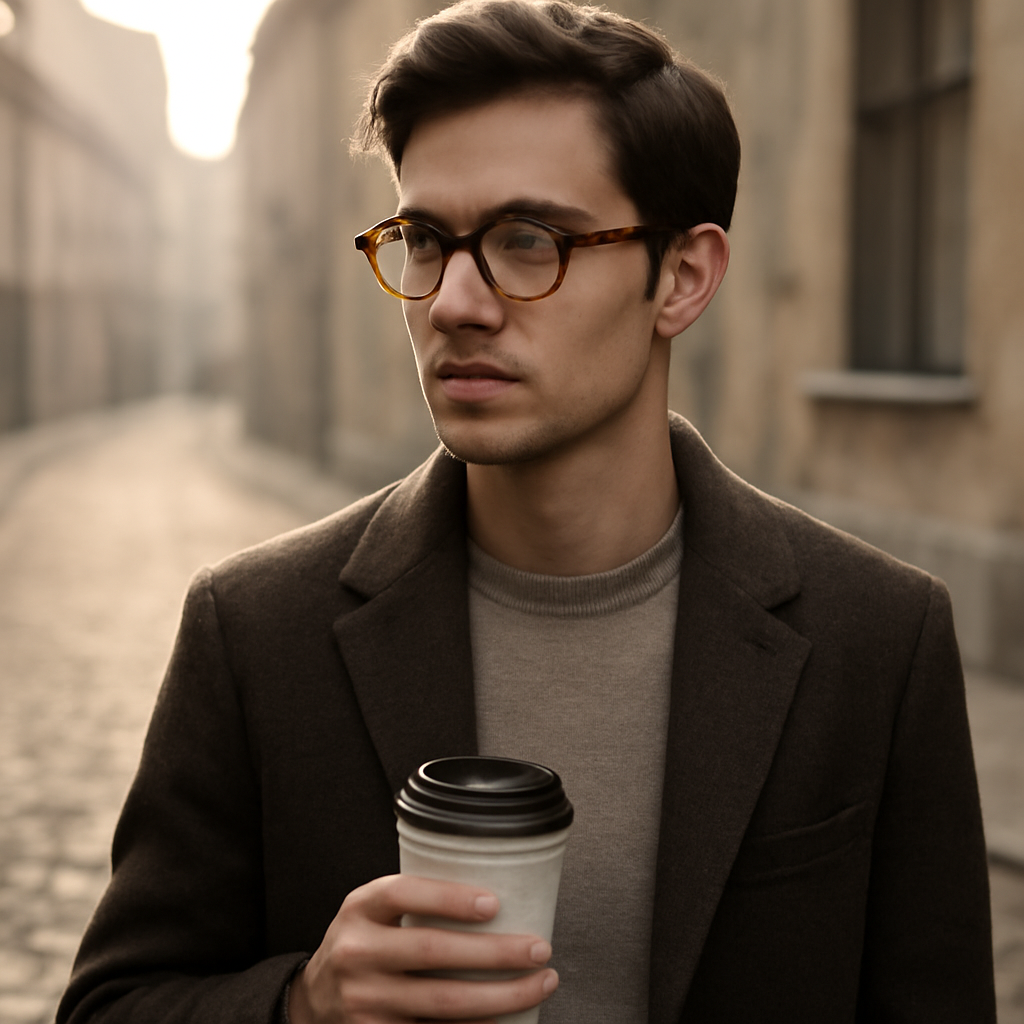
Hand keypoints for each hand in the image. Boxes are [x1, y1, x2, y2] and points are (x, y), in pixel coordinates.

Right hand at [287, 873, 557, 1022]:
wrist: (316, 998)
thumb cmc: (365, 942)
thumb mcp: (375, 910)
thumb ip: (416, 902)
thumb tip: (499, 897)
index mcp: (361, 908)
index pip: (404, 894)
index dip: (450, 898)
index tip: (495, 904)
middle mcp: (357, 953)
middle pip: (433, 952)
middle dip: (495, 953)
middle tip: (539, 949)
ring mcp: (365, 1002)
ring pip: (443, 1003)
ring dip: (501, 996)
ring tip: (539, 983)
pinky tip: (507, 1021)